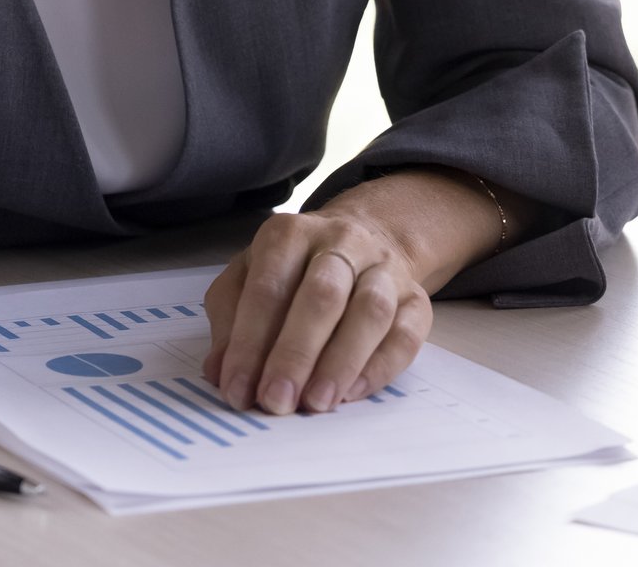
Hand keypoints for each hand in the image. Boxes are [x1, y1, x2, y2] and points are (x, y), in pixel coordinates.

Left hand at [201, 208, 431, 415]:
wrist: (364, 238)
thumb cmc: (294, 269)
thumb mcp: (248, 277)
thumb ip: (230, 320)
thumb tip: (220, 372)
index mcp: (288, 234)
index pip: (267, 289)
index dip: (249, 343)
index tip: (237, 388)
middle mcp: (340, 243)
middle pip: (321, 297)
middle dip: (295, 355)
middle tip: (276, 401)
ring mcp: (384, 269)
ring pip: (369, 311)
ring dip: (340, 363)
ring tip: (315, 403)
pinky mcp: (416, 298)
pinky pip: (406, 333)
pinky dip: (380, 367)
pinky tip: (352, 393)